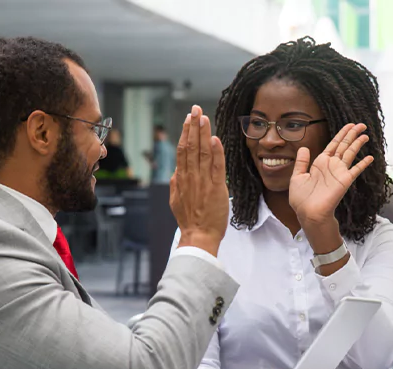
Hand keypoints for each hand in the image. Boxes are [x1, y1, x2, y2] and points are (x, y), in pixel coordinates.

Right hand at [169, 105, 229, 256]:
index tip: (188, 119)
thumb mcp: (176, 200)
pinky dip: (216, 152)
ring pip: (202, 152)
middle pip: (191, 146)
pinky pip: (216, 167)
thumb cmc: (190, 220)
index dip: (185, 132)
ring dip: (203, 133)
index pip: (182, 149)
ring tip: (204, 118)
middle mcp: (191, 177)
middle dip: (193, 126)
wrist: (198, 236)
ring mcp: (203, 182)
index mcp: (181, 178)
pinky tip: (215, 139)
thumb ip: (176, 184)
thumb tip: (176, 171)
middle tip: (195, 109)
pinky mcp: (216, 188)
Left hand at [288, 123, 373, 225]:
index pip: (333, 144)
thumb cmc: (301, 199)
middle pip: (344, 145)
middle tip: (362, 124)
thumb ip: (301, 162)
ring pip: (350, 153)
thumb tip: (304, 148)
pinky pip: (356, 169)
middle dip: (352, 134)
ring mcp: (339, 172)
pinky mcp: (344, 180)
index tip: (349, 125)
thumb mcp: (297, 177)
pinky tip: (370, 157)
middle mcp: (331, 166)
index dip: (341, 134)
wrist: (308, 213)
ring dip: (358, 143)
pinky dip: (363, 163)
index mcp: (320, 163)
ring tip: (366, 134)